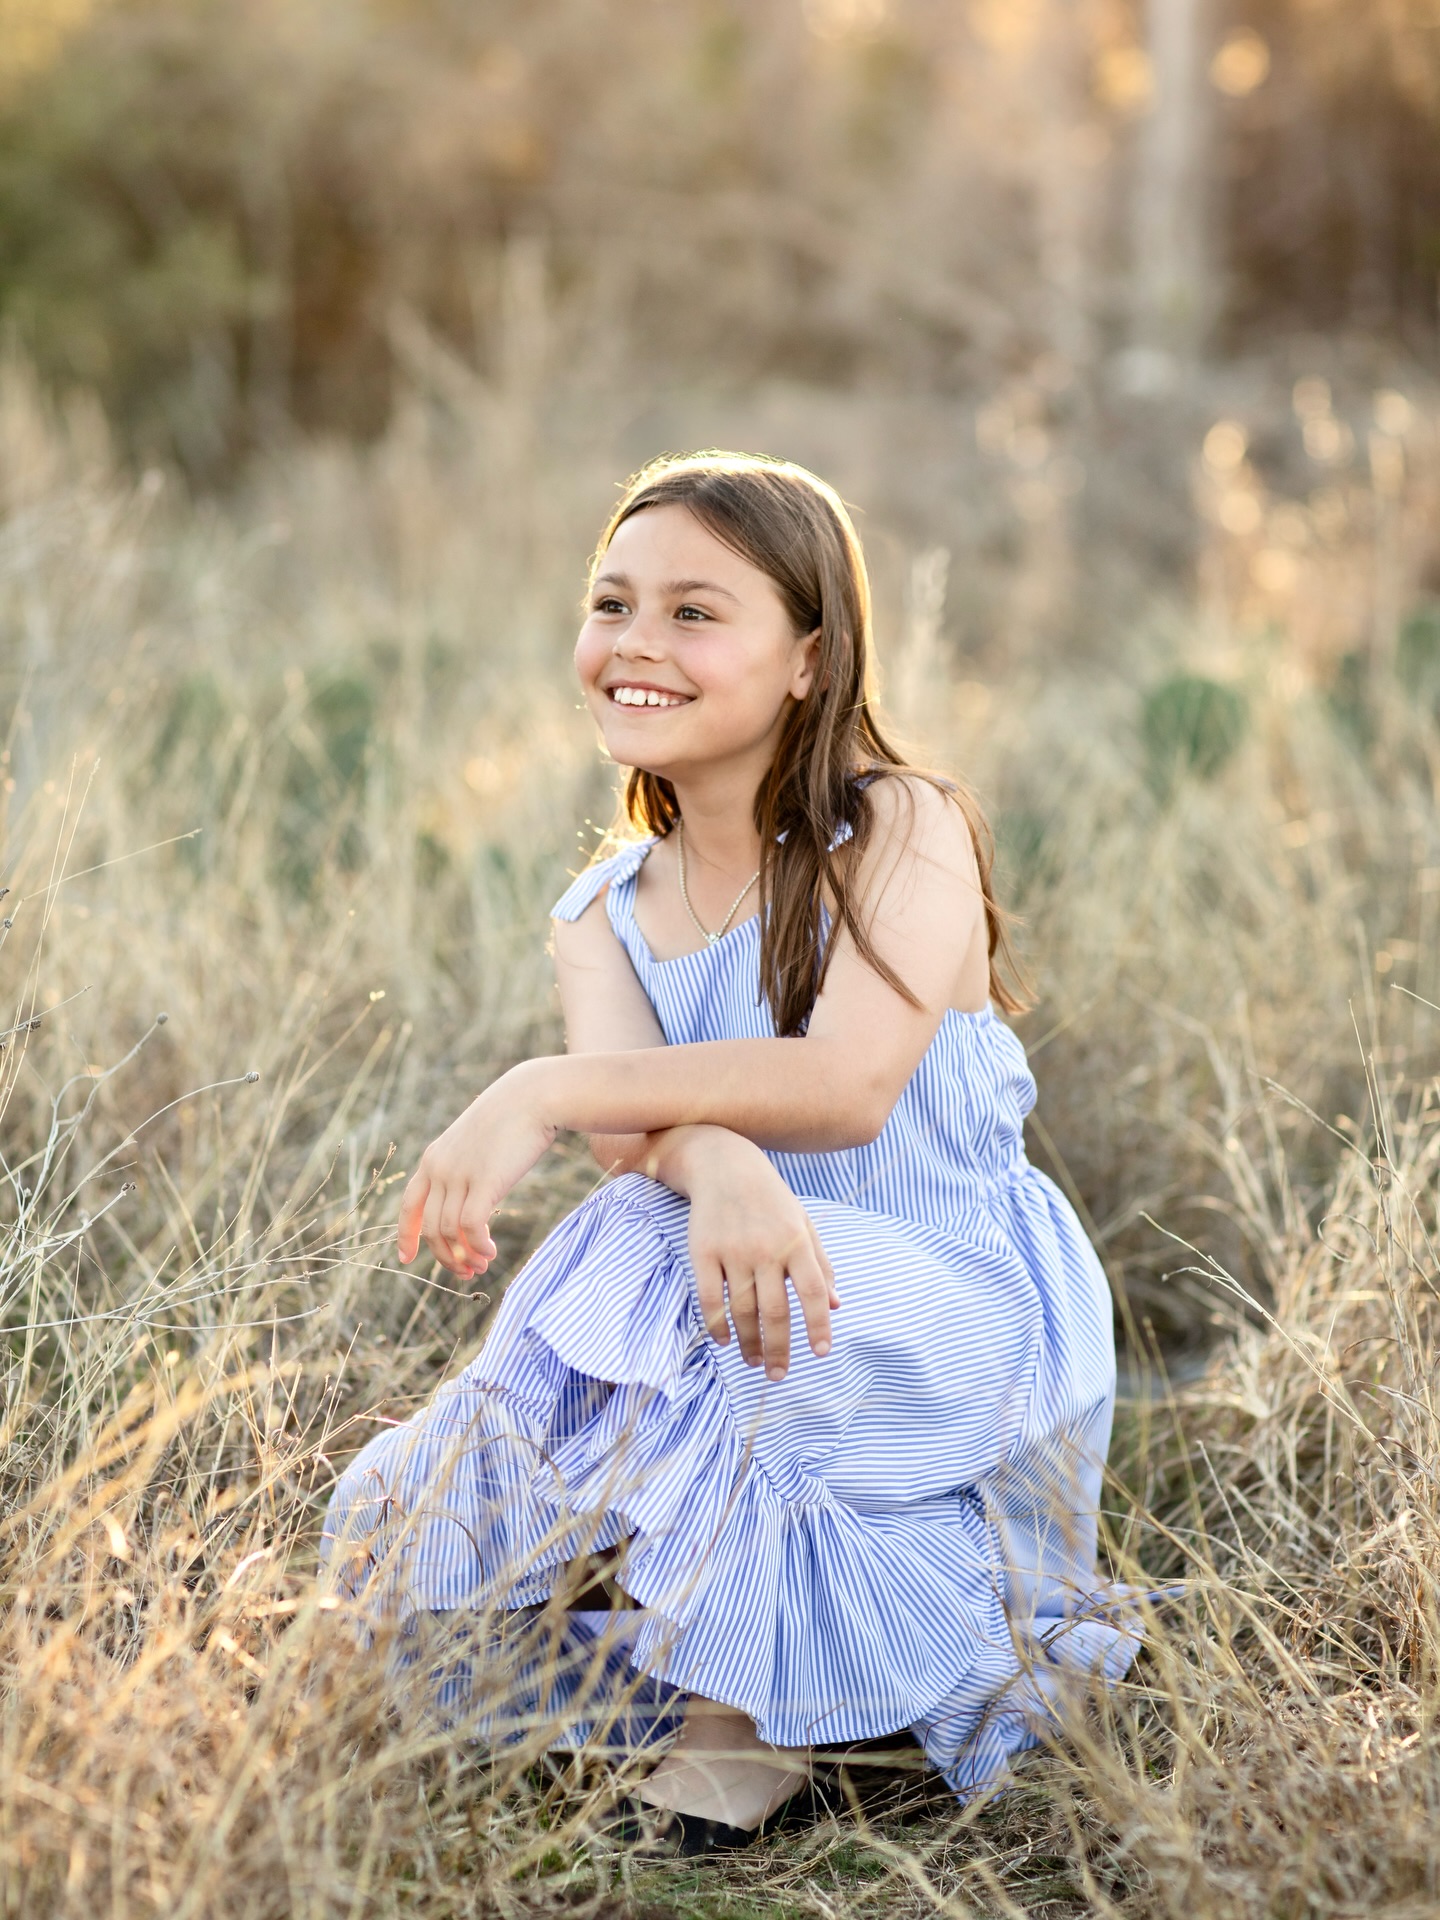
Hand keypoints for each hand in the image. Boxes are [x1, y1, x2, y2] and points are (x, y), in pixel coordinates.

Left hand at [397, 1067, 555, 1276]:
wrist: (534, 1096)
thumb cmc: (513, 1118)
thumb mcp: (477, 1142)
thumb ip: (466, 1167)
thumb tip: (469, 1199)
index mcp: (433, 1158)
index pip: (409, 1205)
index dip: (406, 1235)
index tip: (406, 1258)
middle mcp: (439, 1168)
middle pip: (430, 1226)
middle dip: (444, 1256)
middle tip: (466, 1273)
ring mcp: (459, 1175)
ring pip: (449, 1231)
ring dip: (465, 1256)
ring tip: (482, 1265)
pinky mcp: (483, 1182)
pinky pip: (470, 1227)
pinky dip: (478, 1246)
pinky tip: (490, 1252)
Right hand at [678, 1130, 838, 1380]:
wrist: (724, 1165)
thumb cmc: (771, 1200)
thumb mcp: (804, 1224)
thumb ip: (821, 1264)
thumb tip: (836, 1306)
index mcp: (796, 1242)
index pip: (814, 1292)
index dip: (819, 1325)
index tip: (821, 1353)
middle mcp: (766, 1248)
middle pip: (776, 1311)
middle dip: (780, 1349)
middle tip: (779, 1375)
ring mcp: (733, 1250)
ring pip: (742, 1310)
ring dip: (749, 1342)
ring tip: (755, 1361)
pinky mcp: (702, 1251)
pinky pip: (709, 1298)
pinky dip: (717, 1325)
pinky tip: (724, 1341)